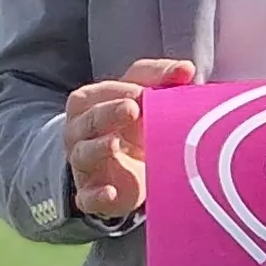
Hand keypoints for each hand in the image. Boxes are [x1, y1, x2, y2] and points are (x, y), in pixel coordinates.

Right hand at [61, 58, 195, 219]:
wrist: (121, 170)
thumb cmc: (131, 126)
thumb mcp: (143, 97)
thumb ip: (161, 79)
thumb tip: (187, 69)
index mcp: (89, 103)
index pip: (104, 92)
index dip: (124, 91)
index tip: (144, 93)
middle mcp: (78, 131)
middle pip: (91, 119)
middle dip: (110, 113)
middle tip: (133, 109)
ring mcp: (82, 164)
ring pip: (84, 154)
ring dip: (99, 148)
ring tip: (115, 144)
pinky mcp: (89, 193)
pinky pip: (88, 196)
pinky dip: (97, 195)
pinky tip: (109, 192)